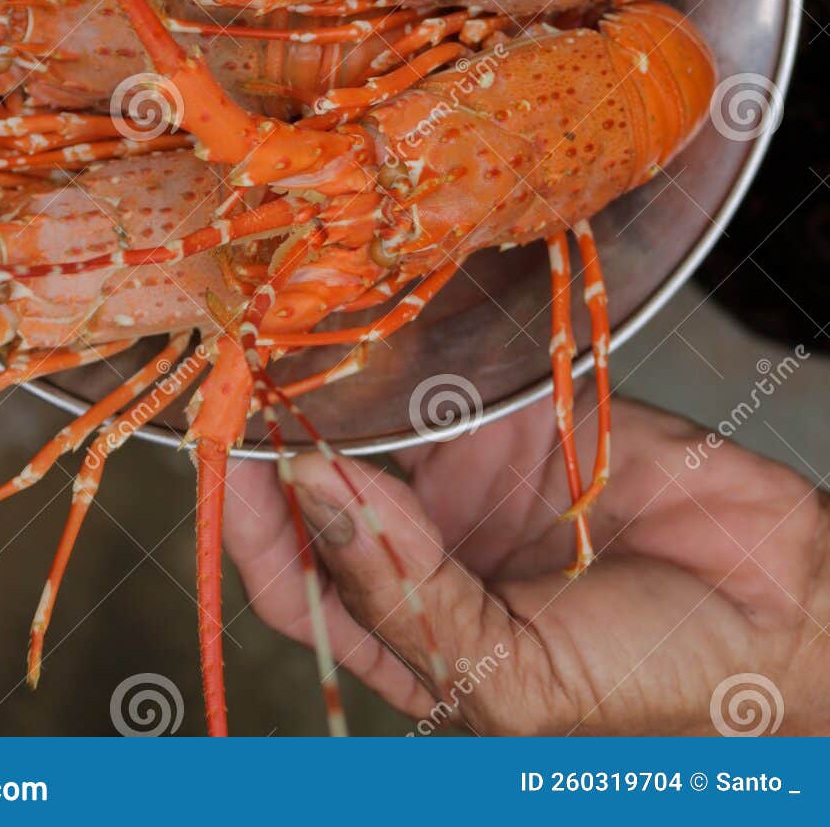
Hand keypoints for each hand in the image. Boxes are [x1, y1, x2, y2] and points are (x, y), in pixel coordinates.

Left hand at [225, 385, 829, 732]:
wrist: (789, 610)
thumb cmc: (661, 689)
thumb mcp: (514, 680)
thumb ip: (407, 597)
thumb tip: (316, 493)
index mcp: (410, 638)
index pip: (296, 584)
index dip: (256, 529)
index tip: (240, 464)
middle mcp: (423, 556)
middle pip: (318, 493)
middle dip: (280, 442)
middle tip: (249, 378)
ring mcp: (469, 481)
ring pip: (371, 424)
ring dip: (334, 388)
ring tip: (298, 339)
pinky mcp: (517, 418)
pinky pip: (445, 376)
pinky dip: (408, 351)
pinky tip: (379, 323)